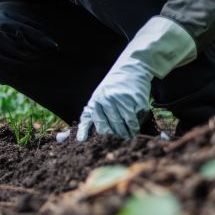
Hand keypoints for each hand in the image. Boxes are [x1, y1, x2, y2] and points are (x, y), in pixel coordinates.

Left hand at [76, 16, 196, 141]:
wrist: (132, 68)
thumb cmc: (113, 86)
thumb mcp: (99, 97)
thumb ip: (91, 115)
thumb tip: (77, 138)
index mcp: (96, 100)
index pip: (96, 123)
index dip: (99, 136)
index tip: (95, 146)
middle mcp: (107, 100)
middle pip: (112, 126)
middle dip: (116, 136)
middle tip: (119, 142)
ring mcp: (122, 100)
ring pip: (124, 124)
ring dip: (127, 133)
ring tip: (128, 137)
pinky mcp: (135, 100)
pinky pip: (136, 118)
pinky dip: (137, 124)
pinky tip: (136, 127)